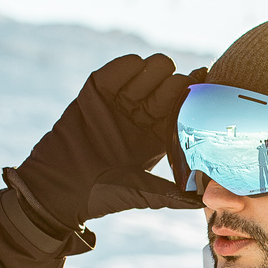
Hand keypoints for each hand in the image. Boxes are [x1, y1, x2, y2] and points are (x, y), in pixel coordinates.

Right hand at [7, 55, 206, 232]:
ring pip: (145, 73)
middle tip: (176, 89)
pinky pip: (114, 71)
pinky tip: (136, 66)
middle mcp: (141, 116)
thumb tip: (203, 202)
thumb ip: (174, 195)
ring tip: (151, 83)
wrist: (62, 188)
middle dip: (174, 84)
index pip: (182, 108)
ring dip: (153, 73)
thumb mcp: (145, 194)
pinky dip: (126, 65)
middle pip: (167, 86)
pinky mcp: (95, 93)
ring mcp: (118, 102)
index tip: (205, 82)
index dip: (194, 95)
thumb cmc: (105, 195)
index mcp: (158, 135)